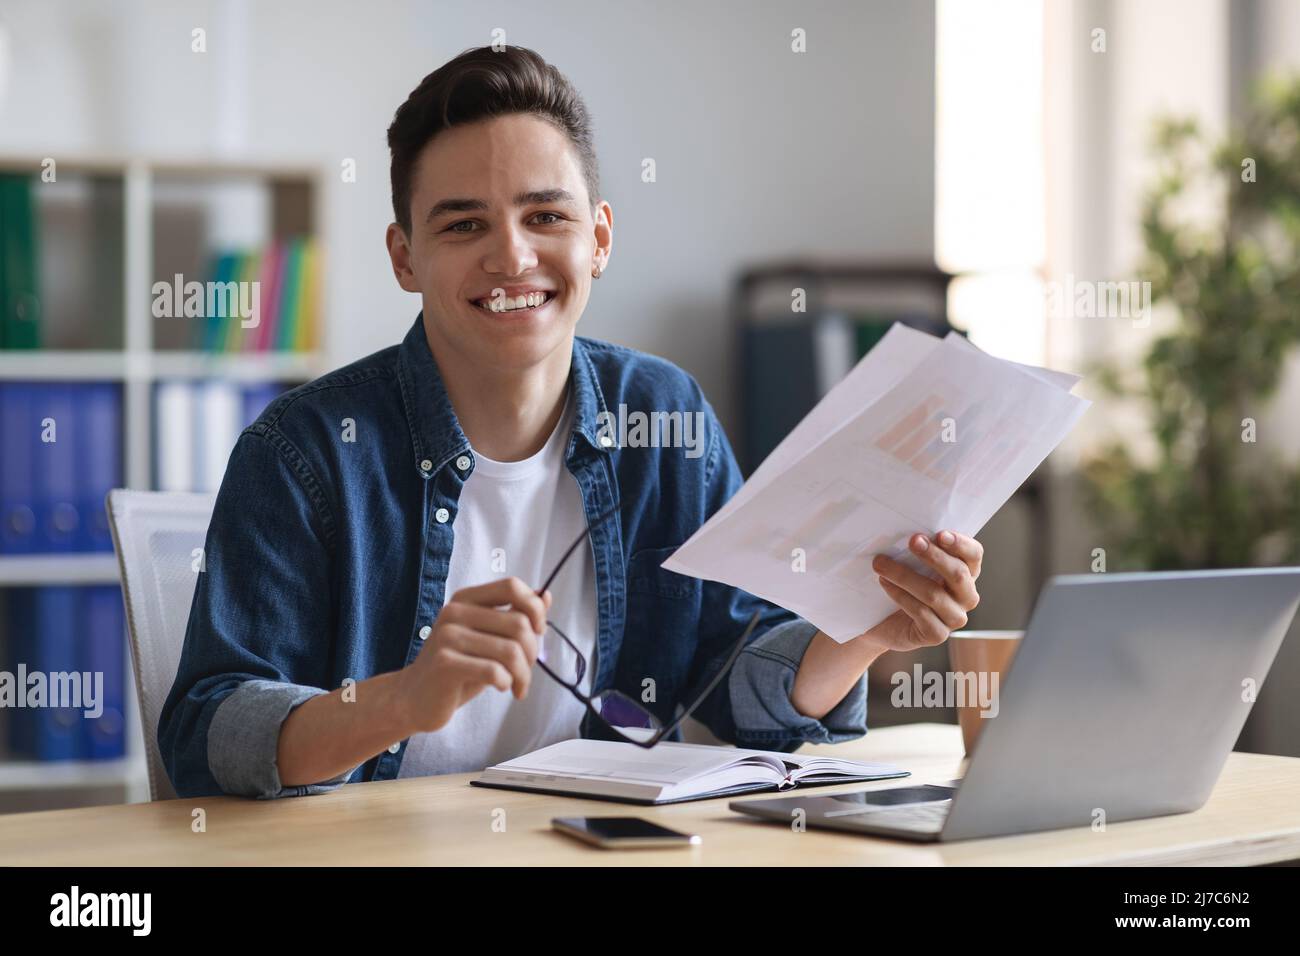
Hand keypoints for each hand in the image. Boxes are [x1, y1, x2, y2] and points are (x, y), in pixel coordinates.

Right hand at [398, 577, 551, 733]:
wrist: (415, 699)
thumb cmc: (459, 668)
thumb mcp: (488, 639)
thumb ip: (514, 616)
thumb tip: (546, 595)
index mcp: (466, 599)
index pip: (511, 586)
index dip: (534, 608)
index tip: (539, 631)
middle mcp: (454, 612)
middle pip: (518, 623)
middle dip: (532, 652)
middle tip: (525, 671)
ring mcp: (447, 637)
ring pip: (511, 651)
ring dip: (523, 674)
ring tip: (518, 685)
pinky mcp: (445, 663)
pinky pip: (494, 671)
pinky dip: (507, 682)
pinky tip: (503, 688)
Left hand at [863, 530, 982, 651]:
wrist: (882, 621)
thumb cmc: (901, 585)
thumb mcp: (912, 564)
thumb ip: (918, 550)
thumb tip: (908, 531)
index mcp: (966, 574)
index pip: (974, 555)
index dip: (960, 544)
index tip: (940, 534)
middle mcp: (966, 596)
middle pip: (958, 574)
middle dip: (934, 556)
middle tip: (912, 541)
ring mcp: (954, 618)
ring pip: (934, 594)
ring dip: (905, 575)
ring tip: (881, 564)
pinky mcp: (937, 635)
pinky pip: (920, 612)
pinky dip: (900, 595)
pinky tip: (884, 584)